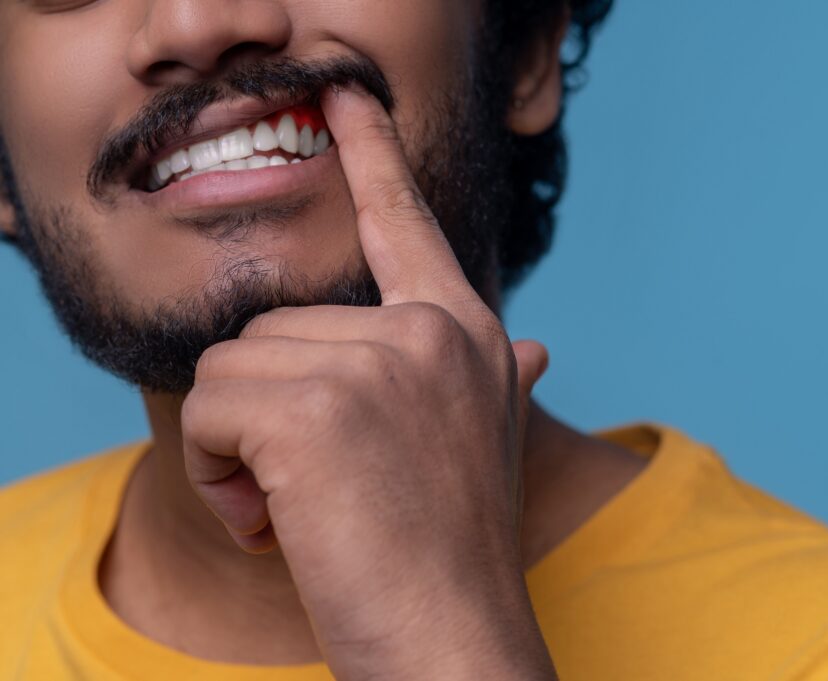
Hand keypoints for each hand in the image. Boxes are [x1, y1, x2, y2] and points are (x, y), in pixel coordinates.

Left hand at [180, 88, 555, 679]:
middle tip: (314, 491)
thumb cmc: (452, 547)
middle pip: (274, 328)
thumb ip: (489, 374)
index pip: (405, 225)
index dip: (374, 158)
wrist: (454, 640)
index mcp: (461, 334)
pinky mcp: (318, 410)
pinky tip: (275, 522)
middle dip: (266, 417)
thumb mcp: (479, 440)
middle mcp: (428, 332)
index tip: (347, 98)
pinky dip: (215, 473)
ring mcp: (379, 363)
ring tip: (300, 509)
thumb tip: (533, 342)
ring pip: (232, 370)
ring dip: (237, 451)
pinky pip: (209, 412)